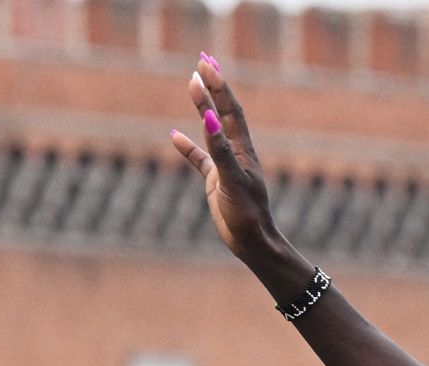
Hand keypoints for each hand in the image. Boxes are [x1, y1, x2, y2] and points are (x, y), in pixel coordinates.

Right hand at [169, 55, 283, 265]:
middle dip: (214, 86)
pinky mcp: (217, 182)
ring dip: (202, 106)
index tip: (206, 62)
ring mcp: (226, 166)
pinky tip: (173, 136)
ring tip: (192, 83)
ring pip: (211, 130)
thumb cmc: (246, 215)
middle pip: (224, 112)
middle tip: (203, 58)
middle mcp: (237, 154)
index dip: (219, 86)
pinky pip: (200, 159)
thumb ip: (219, 149)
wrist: (254, 244)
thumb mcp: (231, 180)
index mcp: (243, 151)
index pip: (230, 110)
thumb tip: (208, 117)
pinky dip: (188, 147)